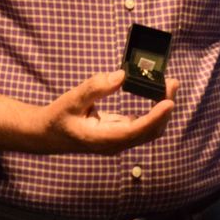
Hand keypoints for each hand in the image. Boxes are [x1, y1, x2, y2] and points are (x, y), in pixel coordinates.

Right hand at [33, 70, 178, 153]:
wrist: (47, 135)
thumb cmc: (58, 118)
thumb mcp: (71, 100)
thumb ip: (95, 88)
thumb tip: (121, 76)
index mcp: (103, 139)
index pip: (136, 130)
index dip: (155, 117)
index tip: (169, 102)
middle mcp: (115, 144)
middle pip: (150, 131)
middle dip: (164, 109)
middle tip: (172, 83)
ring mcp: (119, 141)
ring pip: (149, 130)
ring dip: (162, 110)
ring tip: (168, 85)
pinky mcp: (119, 134)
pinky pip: (142, 126)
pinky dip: (153, 111)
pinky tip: (156, 94)